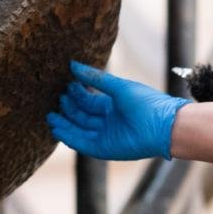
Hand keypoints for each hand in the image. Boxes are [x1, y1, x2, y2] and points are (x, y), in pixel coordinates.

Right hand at [47, 61, 189, 160]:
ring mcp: (105, 135)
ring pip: (79, 129)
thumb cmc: (146, 103)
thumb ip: (95, 78)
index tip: (63, 84)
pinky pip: (81, 143)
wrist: (162, 126)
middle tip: (54, 98)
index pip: (89, 100)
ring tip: (49, 114)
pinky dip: (69, 137)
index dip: (76, 94)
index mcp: (113, 105)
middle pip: (82, 114)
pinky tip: (56, 129)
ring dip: (65, 123)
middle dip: (68, 107)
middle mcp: (108, 121)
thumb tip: (73, 65)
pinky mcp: (103, 148)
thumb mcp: (118, 87)